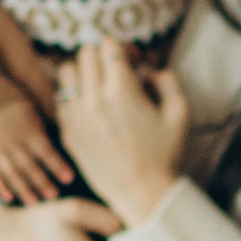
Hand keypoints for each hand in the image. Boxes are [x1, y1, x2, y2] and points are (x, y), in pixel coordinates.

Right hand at [0, 92, 72, 207]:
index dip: (58, 165)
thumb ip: (45, 127)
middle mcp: (12, 142)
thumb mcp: (33, 108)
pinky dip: (0, 186)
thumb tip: (66, 138)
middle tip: (54, 196)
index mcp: (28, 130)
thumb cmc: (14, 100)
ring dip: (23, 189)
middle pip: (29, 166)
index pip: (46, 151)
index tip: (69, 178)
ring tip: (34, 202)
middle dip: (42, 182)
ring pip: (11, 173)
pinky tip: (9, 197)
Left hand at [56, 41, 190, 226]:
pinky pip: (61, 100)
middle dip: (102, 56)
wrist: (143, 193)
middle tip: (115, 72)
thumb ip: (168, 82)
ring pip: (66, 73)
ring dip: (82, 73)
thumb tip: (150, 71)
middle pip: (86, 54)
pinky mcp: (69, 133)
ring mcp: (78, 117)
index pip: (110, 47)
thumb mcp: (180, 113)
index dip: (124, 49)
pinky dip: (73, 96)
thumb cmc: (165, 155)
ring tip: (97, 86)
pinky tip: (89, 107)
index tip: (133, 61)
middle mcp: (95, 100)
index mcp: (122, 91)